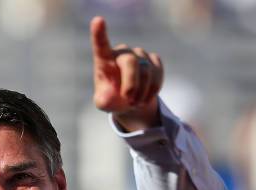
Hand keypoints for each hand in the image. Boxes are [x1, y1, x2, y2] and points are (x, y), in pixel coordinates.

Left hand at [90, 16, 163, 130]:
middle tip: (129, 102)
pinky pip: (158, 73)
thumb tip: (109, 94)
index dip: (99, 33)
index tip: (98, 20)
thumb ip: (103, 100)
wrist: (130, 100)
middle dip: (132, 84)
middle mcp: (122, 52)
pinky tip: (145, 97)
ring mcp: (139, 54)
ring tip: (135, 104)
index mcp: (104, 59)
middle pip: (131, 62)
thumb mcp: (104, 103)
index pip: (101, 44)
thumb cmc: (112, 98)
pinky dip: (153, 90)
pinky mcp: (154, 59)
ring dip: (143, 92)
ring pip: (147, 71)